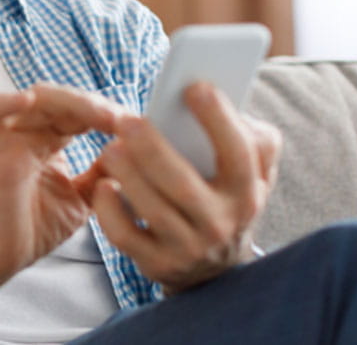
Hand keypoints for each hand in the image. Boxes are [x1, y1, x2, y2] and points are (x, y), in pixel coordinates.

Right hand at [0, 84, 134, 286]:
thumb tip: (134, 154)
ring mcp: (10, 139)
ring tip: (99, 114)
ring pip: (36, 99)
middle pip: (62, 99)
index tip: (137, 126)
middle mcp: (30, 133)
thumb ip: (103, 175)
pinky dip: (5, 103)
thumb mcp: (83, 198)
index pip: (80, 112)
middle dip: (95, 105)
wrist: (4, 258)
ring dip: (70, 101)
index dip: (107, 113)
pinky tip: (27, 100)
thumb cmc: (35, 228)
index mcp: (50, 140)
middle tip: (121, 119)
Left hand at [85, 82, 281, 293]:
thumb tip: (227, 101)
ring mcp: (188, 247)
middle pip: (183, 185)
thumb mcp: (253, 174)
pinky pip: (126, 236)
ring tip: (110, 148)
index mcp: (247, 191)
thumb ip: (253, 138)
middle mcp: (221, 222)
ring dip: (127, 174)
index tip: (193, 86)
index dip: (218, 119)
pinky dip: (110, 211)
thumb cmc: (226, 198)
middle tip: (127, 120)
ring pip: (153, 210)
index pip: (240, 153)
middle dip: (152, 149)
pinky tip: (102, 186)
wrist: (215, 270)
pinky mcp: (158, 264)